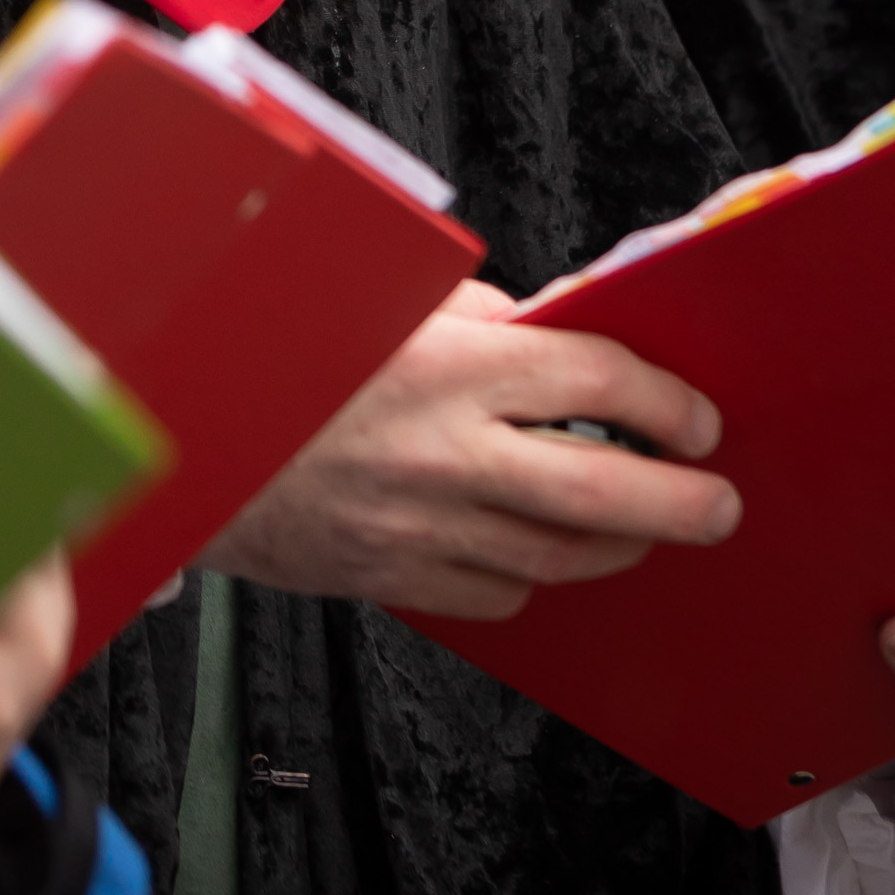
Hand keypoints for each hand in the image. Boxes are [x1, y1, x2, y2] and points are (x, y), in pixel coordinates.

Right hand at [198, 282, 738, 618]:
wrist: (176, 434)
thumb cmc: (275, 351)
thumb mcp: (380, 302)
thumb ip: (479, 320)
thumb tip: (559, 335)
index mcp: (447, 366)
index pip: (599, 382)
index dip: (667, 402)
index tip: (694, 417)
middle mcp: (444, 452)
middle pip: (606, 490)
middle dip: (685, 501)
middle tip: (718, 502)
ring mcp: (419, 526)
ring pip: (562, 556)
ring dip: (618, 542)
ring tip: (640, 524)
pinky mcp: (392, 577)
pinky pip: (498, 593)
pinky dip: (531, 571)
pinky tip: (532, 543)